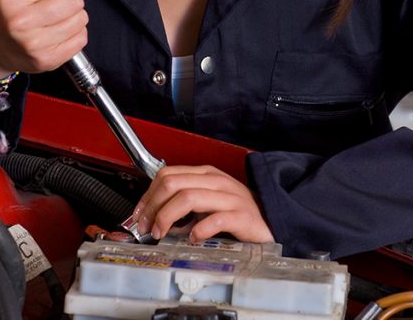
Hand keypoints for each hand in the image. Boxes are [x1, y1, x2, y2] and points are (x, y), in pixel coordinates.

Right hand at [0, 0, 87, 75]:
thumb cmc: (7, 3)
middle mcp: (20, 22)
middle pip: (74, 0)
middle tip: (52, 2)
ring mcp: (34, 45)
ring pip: (80, 19)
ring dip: (73, 15)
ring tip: (55, 16)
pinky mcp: (47, 60)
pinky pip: (81, 39)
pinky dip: (74, 33)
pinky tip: (57, 31)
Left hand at [134, 165, 273, 244]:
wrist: (272, 221)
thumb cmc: (238, 213)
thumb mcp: (208, 202)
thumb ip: (183, 205)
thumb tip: (155, 217)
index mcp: (205, 175)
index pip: (167, 175)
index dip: (148, 195)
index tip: (139, 215)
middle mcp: (215, 182)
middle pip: (173, 184)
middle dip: (153, 207)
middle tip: (147, 227)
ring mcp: (229, 197)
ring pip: (188, 197)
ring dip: (167, 217)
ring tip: (162, 233)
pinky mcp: (242, 217)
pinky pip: (215, 219)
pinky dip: (198, 229)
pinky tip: (193, 238)